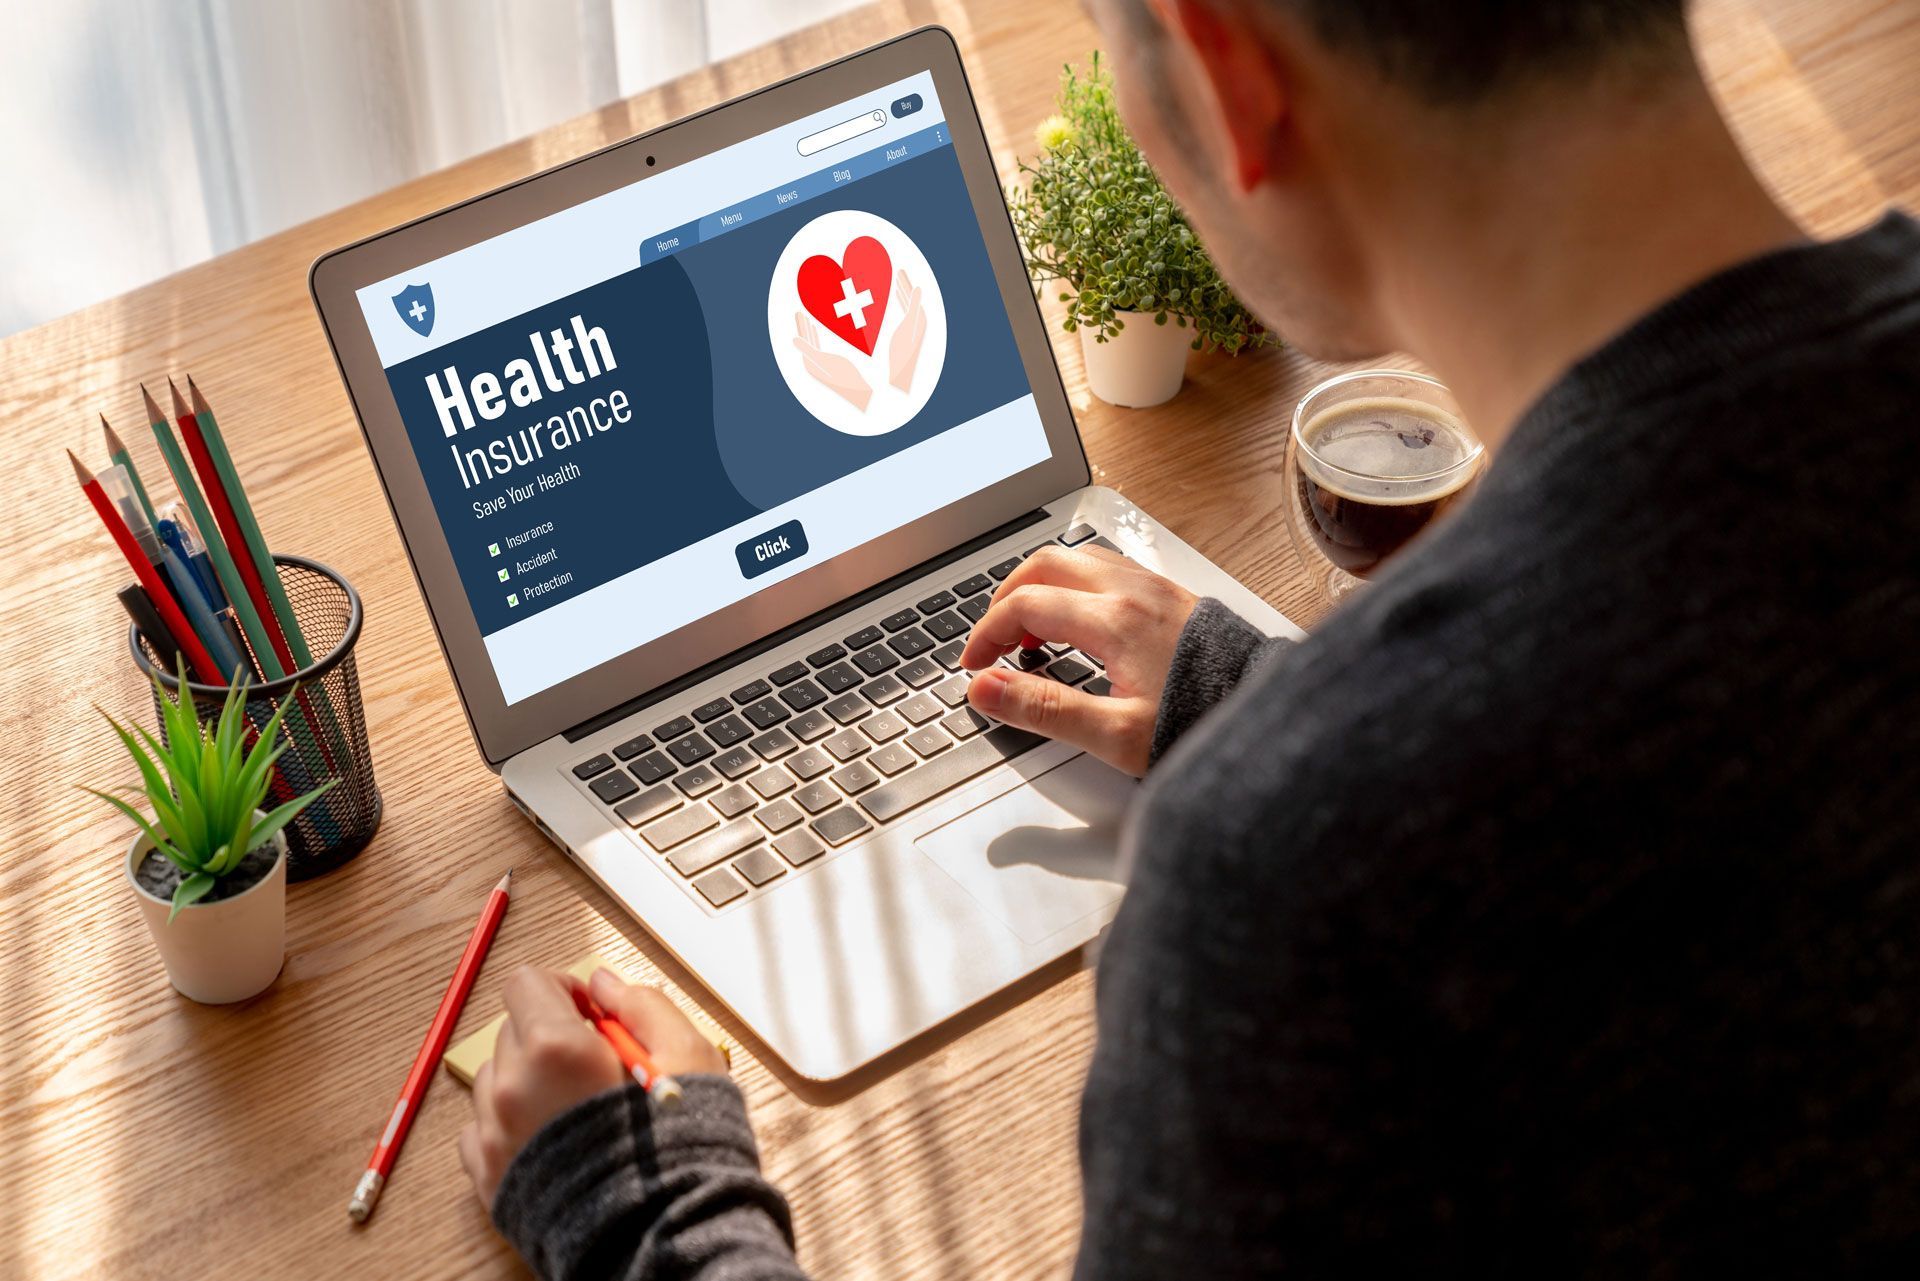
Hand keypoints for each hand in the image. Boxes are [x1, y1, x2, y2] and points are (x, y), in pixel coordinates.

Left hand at [459, 965, 727, 1208]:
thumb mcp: (687, 1054)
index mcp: (556, 1048)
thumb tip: (603, 983)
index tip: (591, 1015)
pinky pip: (483, 1129)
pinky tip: (554, 1138)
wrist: (662, 1234)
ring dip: (530, 1081)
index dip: (563, 990)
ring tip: (576, 1110)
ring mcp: (494, 1135)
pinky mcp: (488, 1177)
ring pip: (496, 1079)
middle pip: (513, 1029)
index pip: (528, 984)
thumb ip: (641, 1004)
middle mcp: (513, 1087)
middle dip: (551, 1036)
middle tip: (597, 1067)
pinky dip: (512, 1124)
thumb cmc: (678, 1147)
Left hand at [793, 312, 871, 409]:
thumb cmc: (844, 377)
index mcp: (810, 362)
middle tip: (799, 313)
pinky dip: (814, 337)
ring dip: (808, 331)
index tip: (799, 312)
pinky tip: (815, 331)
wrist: (858, 392)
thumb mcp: (825, 362)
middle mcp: (813, 363)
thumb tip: (794, 339)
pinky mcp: (827, 363)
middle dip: (803, 326)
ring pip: (811, 342)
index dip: (801, 326)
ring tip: (806, 320)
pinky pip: (817, 345)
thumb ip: (808, 350)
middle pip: (806, 341)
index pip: (804, 340)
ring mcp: (820, 363)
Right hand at [887, 267, 926, 392]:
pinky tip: (894, 305)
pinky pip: (903, 314)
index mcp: (919, 319)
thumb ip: (913, 307)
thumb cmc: (903, 354)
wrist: (900, 375)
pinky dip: (899, 306)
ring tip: (897, 286)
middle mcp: (918, 323)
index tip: (899, 271)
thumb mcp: (908, 328)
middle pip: (911, 300)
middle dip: (904, 286)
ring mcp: (912, 329)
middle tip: (898, 273)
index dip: (905, 283)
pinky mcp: (906, 335)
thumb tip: (918, 288)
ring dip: (901, 295)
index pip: (913, 297)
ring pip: (906, 307)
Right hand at [960, 545, 1197, 775]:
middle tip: (991, 642)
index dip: (986, 635)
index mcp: (1115, 621)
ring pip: (1078, 560)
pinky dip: (1076, 587)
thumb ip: (1045, 709)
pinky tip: (1078, 625)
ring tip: (1030, 635)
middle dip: (1007, 599)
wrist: (1269, 722)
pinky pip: (1108, 570)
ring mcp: (1155, 589)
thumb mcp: (1115, 735)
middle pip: (1046, 565)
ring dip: (1042, 588)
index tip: (974, 667)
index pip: (1025, 605)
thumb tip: (987, 689)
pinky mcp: (1172, 596)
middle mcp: (1134, 592)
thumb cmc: (1202, 726)